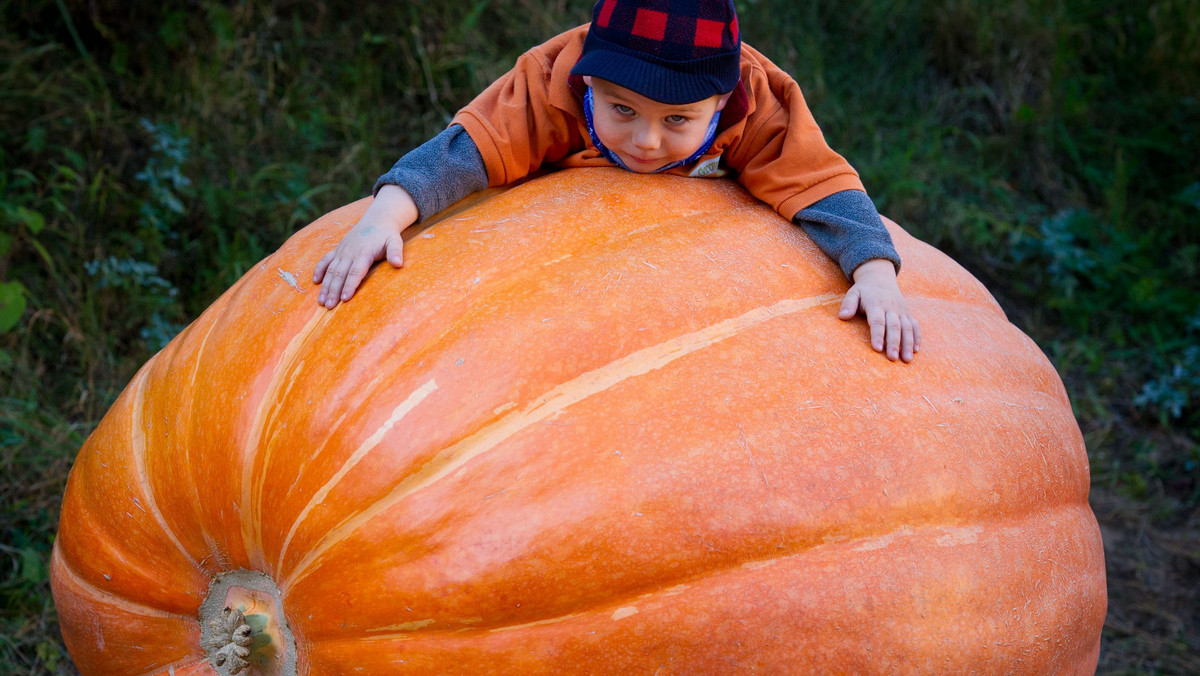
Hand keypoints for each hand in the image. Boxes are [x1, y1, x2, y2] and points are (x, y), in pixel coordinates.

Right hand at [313, 185, 418, 307]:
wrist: (377, 220)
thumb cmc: (387, 235)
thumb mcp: (395, 241)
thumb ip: (395, 252)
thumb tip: (398, 264)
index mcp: (363, 252)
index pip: (355, 272)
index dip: (349, 285)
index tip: (344, 298)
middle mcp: (349, 252)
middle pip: (339, 274)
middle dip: (333, 290)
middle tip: (329, 306)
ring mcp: (342, 251)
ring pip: (330, 270)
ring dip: (325, 286)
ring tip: (321, 301)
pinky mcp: (338, 250)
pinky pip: (325, 260)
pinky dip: (319, 270)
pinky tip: (315, 282)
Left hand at [838, 258, 920, 361]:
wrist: (880, 278)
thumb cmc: (864, 290)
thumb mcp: (853, 293)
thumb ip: (848, 304)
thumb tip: (842, 316)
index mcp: (876, 304)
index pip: (878, 321)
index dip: (878, 335)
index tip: (877, 348)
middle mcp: (891, 308)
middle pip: (894, 326)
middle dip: (894, 343)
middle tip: (892, 358)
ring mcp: (901, 311)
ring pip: (907, 328)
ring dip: (908, 344)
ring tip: (906, 360)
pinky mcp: (907, 314)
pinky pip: (915, 325)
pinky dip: (917, 337)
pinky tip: (915, 351)